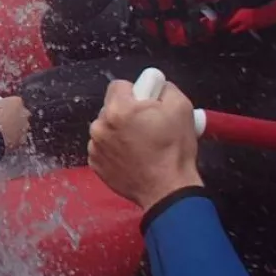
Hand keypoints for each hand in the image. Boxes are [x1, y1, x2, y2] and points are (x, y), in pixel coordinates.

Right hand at [0, 96, 30, 149]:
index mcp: (16, 101)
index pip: (14, 101)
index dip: (7, 106)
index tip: (0, 110)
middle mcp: (24, 112)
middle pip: (20, 113)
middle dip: (14, 116)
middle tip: (4, 120)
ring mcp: (25, 126)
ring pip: (21, 126)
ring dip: (15, 127)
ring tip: (3, 132)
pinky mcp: (23, 138)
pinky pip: (19, 137)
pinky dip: (14, 138)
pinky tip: (5, 139)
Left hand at [87, 79, 202, 211]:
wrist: (168, 190)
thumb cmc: (175, 149)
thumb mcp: (181, 107)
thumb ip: (165, 88)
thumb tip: (156, 86)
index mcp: (117, 110)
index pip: (118, 85)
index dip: (135, 92)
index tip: (147, 105)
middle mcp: (100, 126)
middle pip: (110, 107)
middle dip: (126, 112)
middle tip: (146, 126)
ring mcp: (95, 147)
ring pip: (106, 128)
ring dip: (118, 131)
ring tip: (140, 145)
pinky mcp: (95, 164)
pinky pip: (103, 148)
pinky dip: (114, 150)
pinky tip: (132, 158)